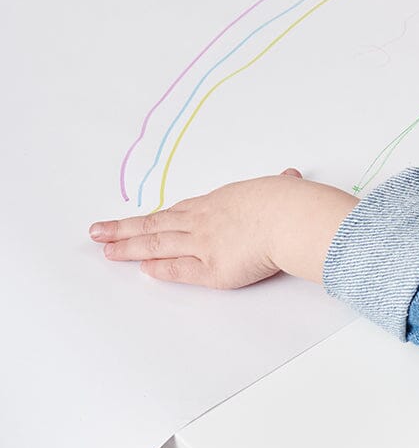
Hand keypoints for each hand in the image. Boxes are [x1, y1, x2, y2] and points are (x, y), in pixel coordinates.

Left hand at [89, 169, 357, 288]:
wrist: (290, 218)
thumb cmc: (289, 202)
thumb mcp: (282, 187)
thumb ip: (282, 186)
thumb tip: (291, 177)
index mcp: (219, 202)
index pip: (180, 211)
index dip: (156, 217)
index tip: (139, 219)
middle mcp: (204, 222)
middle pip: (156, 225)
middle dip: (124, 228)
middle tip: (98, 231)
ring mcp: (204, 245)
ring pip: (157, 245)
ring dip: (129, 248)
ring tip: (107, 251)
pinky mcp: (212, 270)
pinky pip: (179, 270)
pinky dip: (161, 269)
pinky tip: (144, 270)